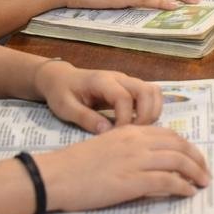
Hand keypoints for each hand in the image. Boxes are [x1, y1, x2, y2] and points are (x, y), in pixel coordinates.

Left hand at [33, 60, 163, 132]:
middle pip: (147, 91)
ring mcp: (127, 80)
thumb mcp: (65, 108)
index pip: (124, 98)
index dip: (125, 119)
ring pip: (153, 91)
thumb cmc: (61, 92)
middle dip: (146, 115)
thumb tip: (107, 132)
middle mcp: (119, 77)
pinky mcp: (130, 86)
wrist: (60, 78)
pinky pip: (150, 94)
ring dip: (152, 112)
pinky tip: (139, 124)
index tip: (116, 135)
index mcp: (102, 81)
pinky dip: (151, 109)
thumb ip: (86, 118)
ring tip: (138, 131)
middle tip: (134, 135)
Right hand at [37, 125, 209, 211]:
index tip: (193, 157)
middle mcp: (138, 141)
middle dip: (196, 159)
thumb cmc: (76, 164)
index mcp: (131, 131)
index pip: (168, 134)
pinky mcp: (133, 180)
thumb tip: (147, 161)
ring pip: (178, 161)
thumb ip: (129, 148)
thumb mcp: (107, 145)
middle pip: (178, 145)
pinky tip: (187, 192)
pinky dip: (182, 187)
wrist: (58, 175)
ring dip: (195, 173)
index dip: (185, 146)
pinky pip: (167, 181)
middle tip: (204, 171)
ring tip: (202, 183)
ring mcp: (137, 160)